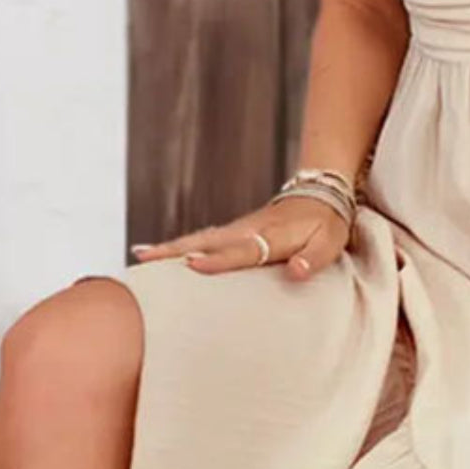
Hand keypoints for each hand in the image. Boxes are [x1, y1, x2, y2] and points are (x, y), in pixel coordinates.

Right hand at [130, 196, 352, 281]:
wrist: (321, 195)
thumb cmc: (326, 226)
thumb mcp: (330, 243)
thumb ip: (313, 260)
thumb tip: (296, 273)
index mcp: (272, 236)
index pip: (242, 250)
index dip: (218, 259)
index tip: (192, 265)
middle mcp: (248, 230)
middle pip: (207, 240)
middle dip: (175, 250)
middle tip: (143, 259)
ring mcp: (238, 229)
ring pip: (199, 238)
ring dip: (169, 248)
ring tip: (139, 256)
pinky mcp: (234, 231)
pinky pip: (203, 239)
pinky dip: (179, 246)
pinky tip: (156, 253)